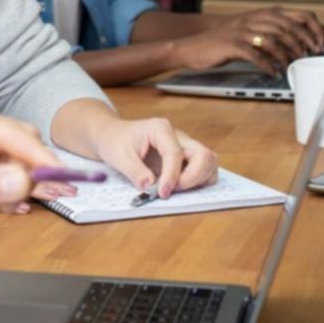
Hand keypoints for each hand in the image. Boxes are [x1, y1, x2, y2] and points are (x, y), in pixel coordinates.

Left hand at [0, 107, 65, 234]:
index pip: (8, 133)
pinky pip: (7, 176)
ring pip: (17, 163)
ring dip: (7, 191)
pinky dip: (0, 196)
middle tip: (20, 205)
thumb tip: (24, 180)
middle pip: (20, 144)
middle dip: (26, 175)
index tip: (60, 176)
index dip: (37, 154)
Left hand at [88, 115, 217, 198]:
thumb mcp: (118, 156)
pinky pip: (205, 170)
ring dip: (198, 180)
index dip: (172, 176)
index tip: (162, 193)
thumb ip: (134, 171)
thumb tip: (149, 186)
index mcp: (160, 128)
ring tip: (175, 189)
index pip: (175, 154)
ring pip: (210, 162)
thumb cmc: (115, 141)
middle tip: (171, 191)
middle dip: (193, 178)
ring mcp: (185, 146)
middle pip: (204, 155)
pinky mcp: (187, 157)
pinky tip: (179, 187)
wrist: (113, 136)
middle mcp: (178, 135)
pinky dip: (198, 181)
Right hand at [175, 6, 323, 74]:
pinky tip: (273, 72)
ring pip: (274, 41)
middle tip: (308, 58)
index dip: (313, 29)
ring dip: (286, 56)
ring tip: (291, 66)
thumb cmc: (222, 42)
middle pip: (288, 28)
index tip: (320, 44)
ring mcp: (242, 31)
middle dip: (303, 45)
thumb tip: (296, 46)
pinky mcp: (232, 45)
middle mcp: (253, 19)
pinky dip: (268, 66)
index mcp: (261, 14)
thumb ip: (269, 35)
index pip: (297, 15)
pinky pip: (256, 55)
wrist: (192, 46)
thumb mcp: (248, 32)